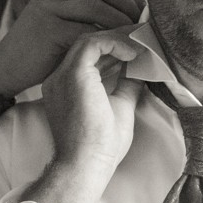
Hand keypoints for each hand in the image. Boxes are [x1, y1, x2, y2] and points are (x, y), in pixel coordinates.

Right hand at [0, 0, 144, 97]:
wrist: (6, 69)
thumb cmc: (42, 51)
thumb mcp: (63, 21)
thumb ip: (89, 12)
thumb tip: (132, 12)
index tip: (146, 12)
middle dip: (130, 5)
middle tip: (146, 25)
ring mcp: (49, 8)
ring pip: (98, 7)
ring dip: (123, 22)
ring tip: (137, 39)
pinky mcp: (48, 29)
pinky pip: (86, 30)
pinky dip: (107, 40)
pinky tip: (119, 51)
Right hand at [41, 30, 142, 172]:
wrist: (86, 164)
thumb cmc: (100, 147)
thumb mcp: (119, 107)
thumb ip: (126, 86)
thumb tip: (142, 71)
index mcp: (65, 88)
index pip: (88, 58)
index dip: (113, 50)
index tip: (136, 49)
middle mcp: (58, 78)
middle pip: (87, 45)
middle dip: (117, 39)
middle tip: (143, 38)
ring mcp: (62, 75)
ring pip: (88, 40)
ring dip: (117, 39)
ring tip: (141, 43)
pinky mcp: (74, 74)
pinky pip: (93, 44)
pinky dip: (115, 43)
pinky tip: (133, 53)